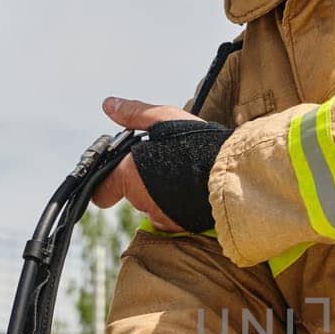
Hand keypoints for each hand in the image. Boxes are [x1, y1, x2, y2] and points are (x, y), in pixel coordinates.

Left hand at [92, 97, 200, 224]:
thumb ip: (135, 114)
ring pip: (155, 207)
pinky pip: (174, 218)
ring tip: (185, 176)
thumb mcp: (164, 118)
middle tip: (165, 164)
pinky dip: (180, 207)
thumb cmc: (196, 143)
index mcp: (129, 174)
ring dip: (163, 195)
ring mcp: (162, 217)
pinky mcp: (182, 228)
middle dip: (144, 183)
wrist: (233, 173)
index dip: (106, 186)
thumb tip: (109, 105)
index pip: (102, 192)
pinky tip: (195, 191)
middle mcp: (141, 201)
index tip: (114, 180)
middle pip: (134, 195)